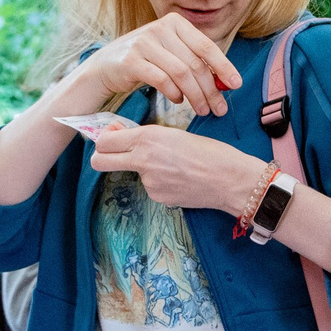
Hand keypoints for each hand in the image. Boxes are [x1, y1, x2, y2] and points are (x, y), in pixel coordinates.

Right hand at [73, 13, 242, 116]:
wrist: (106, 66)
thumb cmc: (145, 62)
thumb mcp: (170, 52)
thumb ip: (194, 60)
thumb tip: (226, 81)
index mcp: (174, 22)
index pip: (206, 46)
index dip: (224, 67)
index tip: (236, 85)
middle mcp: (160, 28)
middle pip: (194, 63)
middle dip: (210, 89)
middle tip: (219, 108)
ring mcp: (144, 43)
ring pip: (180, 73)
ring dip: (195, 95)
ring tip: (202, 110)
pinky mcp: (131, 60)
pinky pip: (161, 80)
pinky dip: (174, 93)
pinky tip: (178, 101)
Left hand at [90, 122, 267, 213]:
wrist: (230, 179)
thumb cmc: (210, 151)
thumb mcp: (174, 134)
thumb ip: (145, 136)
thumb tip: (120, 134)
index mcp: (147, 138)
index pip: (103, 141)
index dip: (105, 140)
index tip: (114, 138)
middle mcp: (142, 159)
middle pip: (99, 162)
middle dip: (102, 158)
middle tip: (117, 155)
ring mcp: (148, 182)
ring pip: (132, 174)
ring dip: (144, 169)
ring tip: (173, 165)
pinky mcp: (157, 197)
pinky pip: (151, 187)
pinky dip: (161, 182)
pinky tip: (180, 178)